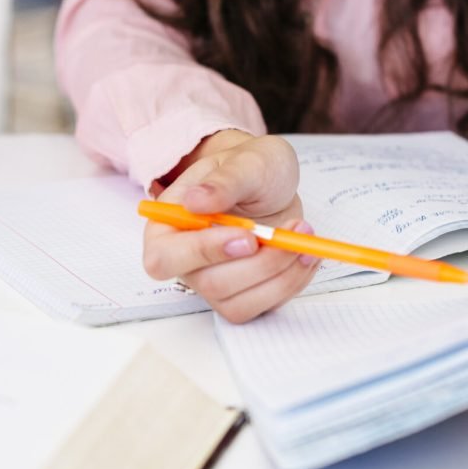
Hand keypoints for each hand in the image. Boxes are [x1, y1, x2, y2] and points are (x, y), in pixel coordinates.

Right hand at [142, 130, 318, 323]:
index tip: (247, 236)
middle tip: (287, 233)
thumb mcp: (245, 162)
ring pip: (239, 303)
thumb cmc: (250, 168)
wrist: (273, 181)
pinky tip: (303, 253)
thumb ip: (223, 182)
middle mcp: (186, 261)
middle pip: (209, 284)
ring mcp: (214, 281)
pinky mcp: (243, 295)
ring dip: (280, 273)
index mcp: (168, 226)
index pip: (164, 257)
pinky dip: (291, 281)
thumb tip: (195, 201)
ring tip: (302, 235)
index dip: (201, 253)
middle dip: (259, 264)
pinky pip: (264, 306)